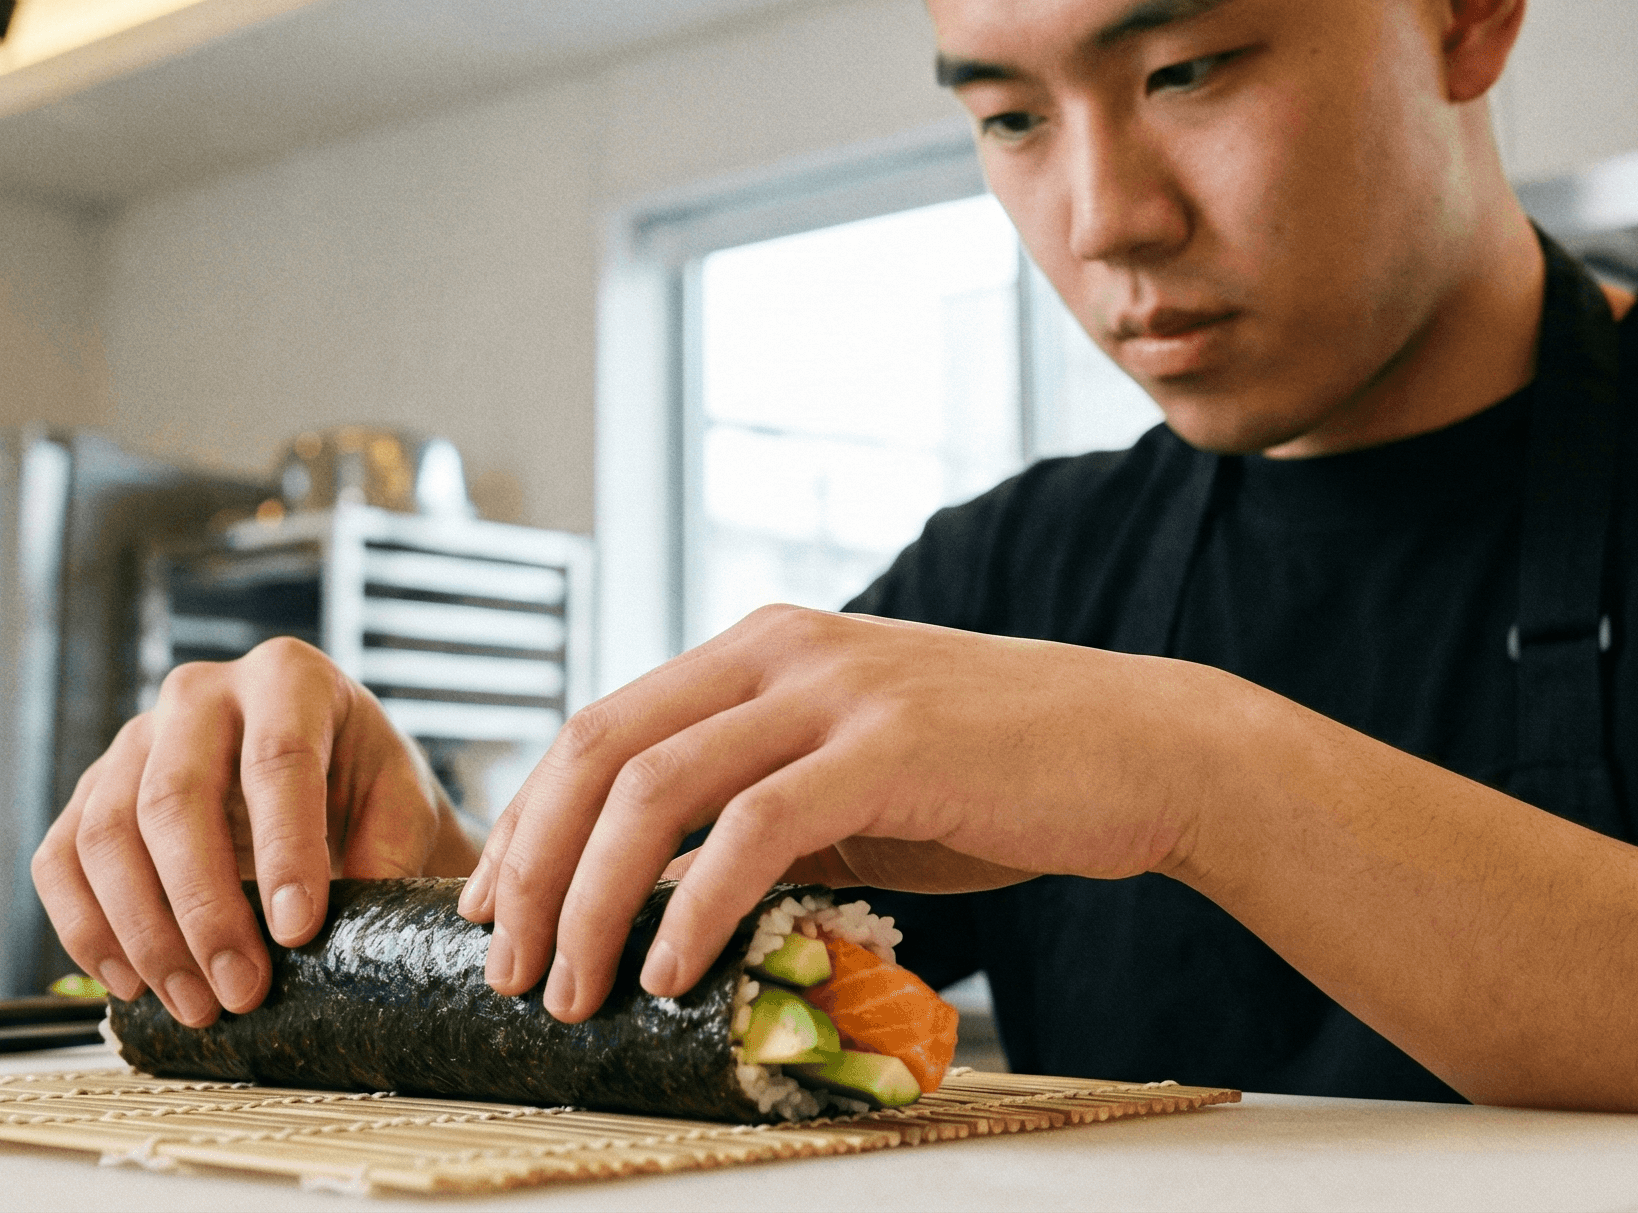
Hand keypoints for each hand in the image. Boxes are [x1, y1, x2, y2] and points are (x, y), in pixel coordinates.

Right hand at [33, 637, 476, 1026]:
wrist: (317, 773)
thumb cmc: (361, 786)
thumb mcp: (400, 806)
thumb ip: (388, 859)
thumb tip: (355, 941)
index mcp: (287, 678)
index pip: (277, 759)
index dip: (284, 849)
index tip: (298, 933)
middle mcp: (199, 694)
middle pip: (174, 799)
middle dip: (204, 909)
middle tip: (242, 991)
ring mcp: (134, 739)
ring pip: (107, 834)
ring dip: (145, 935)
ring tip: (196, 1006)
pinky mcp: (91, 790)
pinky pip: (61, 859)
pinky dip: (86, 930)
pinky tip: (132, 985)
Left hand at [456, 606, 1243, 1020]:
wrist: (1145, 751)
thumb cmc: (1001, 775)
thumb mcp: (852, 778)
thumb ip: (758, 808)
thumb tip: (654, 894)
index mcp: (762, 647)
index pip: (601, 726)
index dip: (528, 818)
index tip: (491, 906)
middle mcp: (783, 648)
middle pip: (601, 750)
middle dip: (534, 864)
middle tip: (507, 965)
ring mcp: (836, 690)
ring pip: (658, 787)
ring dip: (594, 898)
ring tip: (574, 990)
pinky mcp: (889, 746)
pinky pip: (755, 827)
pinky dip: (693, 905)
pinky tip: (672, 971)